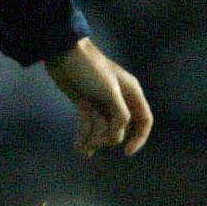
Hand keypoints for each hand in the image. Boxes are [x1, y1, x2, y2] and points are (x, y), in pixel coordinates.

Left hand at [44, 37, 152, 157]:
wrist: (62, 53)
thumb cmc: (90, 69)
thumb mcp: (110, 92)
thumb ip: (120, 115)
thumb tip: (119, 135)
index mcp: (131, 93)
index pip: (144, 121)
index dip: (139, 138)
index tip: (127, 152)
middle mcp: (118, 99)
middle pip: (120, 128)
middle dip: (108, 137)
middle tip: (94, 142)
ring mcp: (101, 101)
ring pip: (102, 128)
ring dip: (93, 139)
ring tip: (81, 149)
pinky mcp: (85, 102)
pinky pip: (89, 123)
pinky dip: (85, 134)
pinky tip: (79, 145)